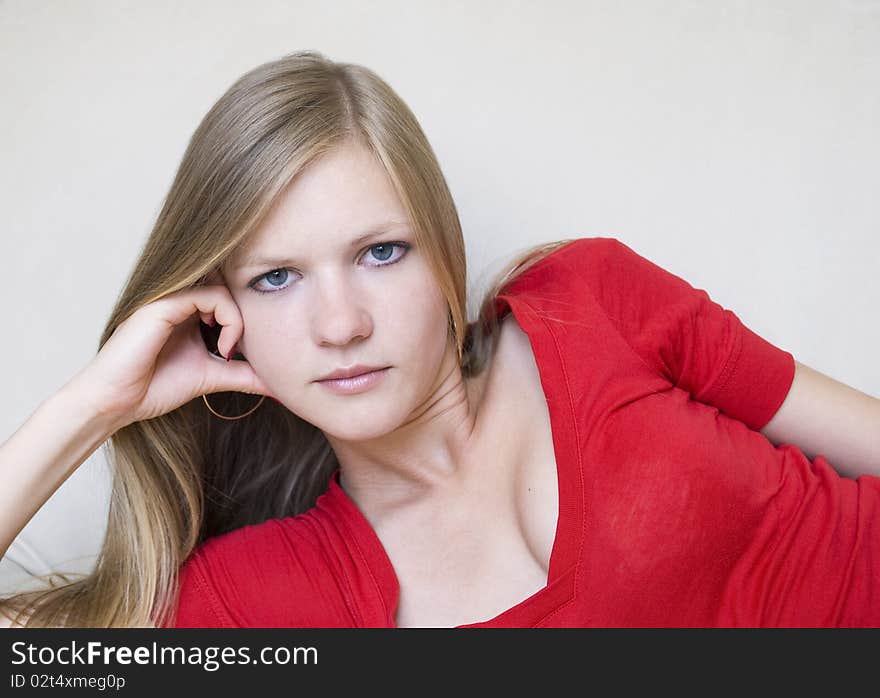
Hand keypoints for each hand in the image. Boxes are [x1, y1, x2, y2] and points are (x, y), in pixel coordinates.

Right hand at [68, 283, 271, 429]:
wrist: (118, 402)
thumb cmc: (155, 387)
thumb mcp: (213, 377)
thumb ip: (244, 374)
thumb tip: (280, 385)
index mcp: (190, 312)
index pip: (232, 297)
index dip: (250, 319)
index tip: (249, 353)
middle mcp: (182, 301)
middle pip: (232, 289)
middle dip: (250, 315)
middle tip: (248, 348)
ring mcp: (171, 300)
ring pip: (225, 290)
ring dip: (239, 320)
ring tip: (231, 351)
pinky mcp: (163, 304)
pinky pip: (209, 295)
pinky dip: (228, 320)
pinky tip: (223, 348)